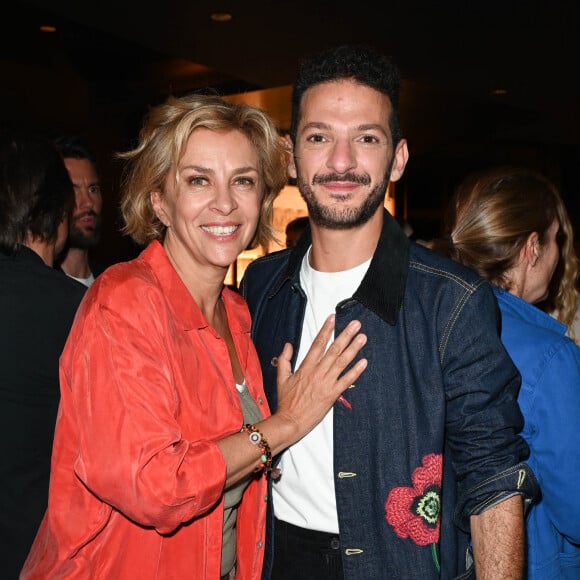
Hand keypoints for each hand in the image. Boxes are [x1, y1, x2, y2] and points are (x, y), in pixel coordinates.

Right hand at [274, 314, 366, 441]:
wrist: (290, 421)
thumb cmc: (286, 402)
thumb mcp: (281, 378)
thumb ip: (284, 360)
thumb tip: (288, 345)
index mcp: (305, 367)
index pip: (318, 344)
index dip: (326, 330)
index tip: (333, 318)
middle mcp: (317, 372)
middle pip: (333, 349)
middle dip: (345, 335)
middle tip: (355, 324)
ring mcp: (326, 383)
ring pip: (341, 362)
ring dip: (353, 348)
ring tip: (362, 337)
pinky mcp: (332, 394)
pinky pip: (346, 380)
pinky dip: (355, 371)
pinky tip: (363, 362)